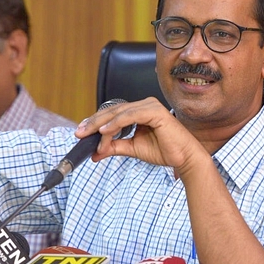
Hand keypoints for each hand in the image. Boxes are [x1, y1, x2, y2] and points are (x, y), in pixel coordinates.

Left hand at [75, 97, 206, 172]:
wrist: (184, 158)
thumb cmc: (164, 151)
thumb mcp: (132, 148)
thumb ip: (114, 146)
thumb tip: (95, 152)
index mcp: (138, 111)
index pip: (112, 114)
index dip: (94, 123)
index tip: (80, 133)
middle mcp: (143, 105)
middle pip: (112, 111)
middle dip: (93, 123)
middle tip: (79, 133)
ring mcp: (149, 106)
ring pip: (118, 113)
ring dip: (102, 126)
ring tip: (90, 137)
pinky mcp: (155, 112)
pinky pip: (130, 116)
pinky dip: (115, 124)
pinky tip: (104, 131)